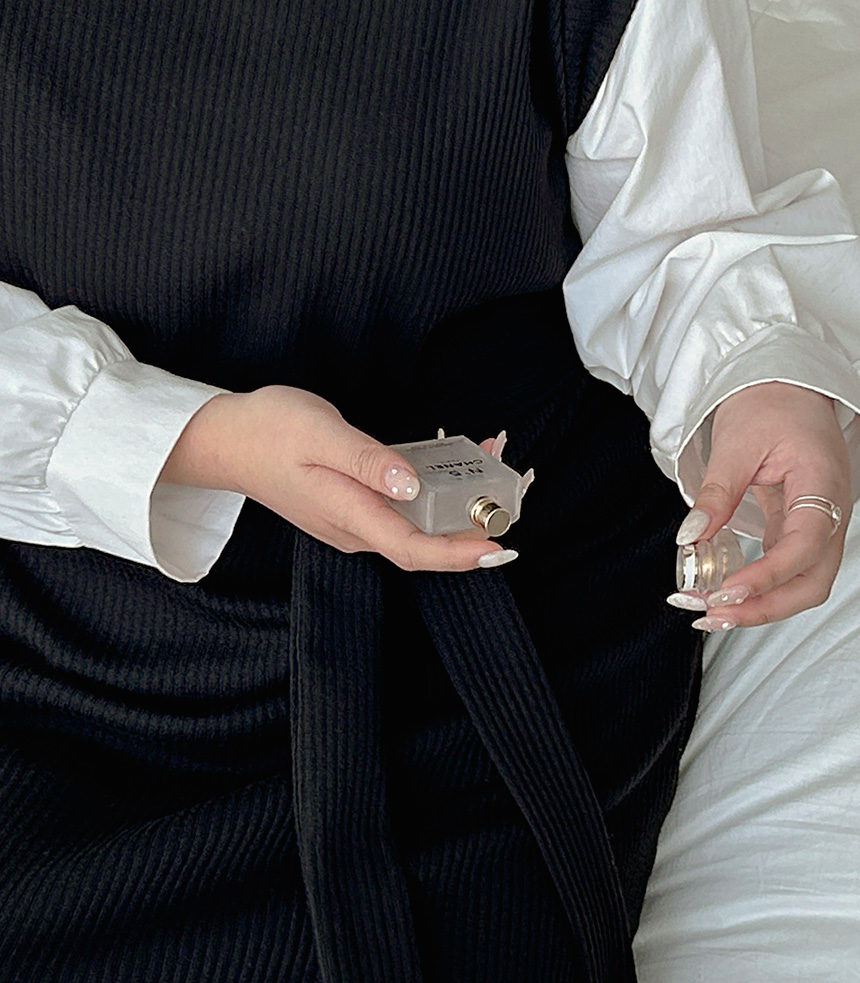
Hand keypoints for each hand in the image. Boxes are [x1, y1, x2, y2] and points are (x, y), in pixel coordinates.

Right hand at [158, 386, 516, 570]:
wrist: (226, 440)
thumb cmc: (269, 430)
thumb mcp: (319, 432)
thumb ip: (365, 459)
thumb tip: (410, 484)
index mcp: (348, 514)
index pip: (413, 548)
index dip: (459, 553)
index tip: (498, 546)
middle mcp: (354, 528)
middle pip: (423, 545)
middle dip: (471, 528)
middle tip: (511, 499)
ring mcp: (354, 521)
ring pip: (416, 528)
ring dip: (456, 509)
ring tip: (493, 471)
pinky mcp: (354, 507)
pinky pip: (402, 511)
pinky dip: (433, 494)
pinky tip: (452, 464)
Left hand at [668, 383, 851, 629]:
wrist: (790, 388)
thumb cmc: (771, 405)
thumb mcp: (736, 442)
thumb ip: (717, 492)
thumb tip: (691, 537)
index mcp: (824, 482)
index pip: (806, 544)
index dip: (768, 575)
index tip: (727, 591)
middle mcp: (832, 512)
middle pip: (814, 581)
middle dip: (766, 607)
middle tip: (713, 614)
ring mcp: (821, 525)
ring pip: (804, 583)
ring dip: (762, 606)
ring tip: (711, 614)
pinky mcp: (802, 530)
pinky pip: (789, 571)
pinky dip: (759, 590)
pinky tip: (722, 595)